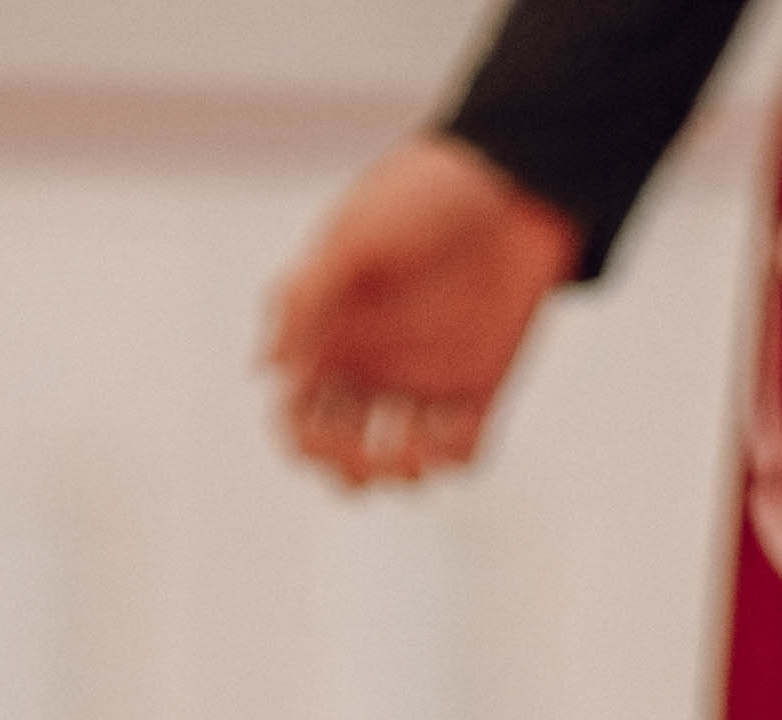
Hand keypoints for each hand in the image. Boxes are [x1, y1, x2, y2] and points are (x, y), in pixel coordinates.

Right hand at [263, 137, 578, 490]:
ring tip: (415, 452)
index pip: (297, 414)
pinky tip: (448, 431)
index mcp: (330, 333)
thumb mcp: (355, 236)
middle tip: (371, 455)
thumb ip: (306, 299)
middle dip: (348, 469)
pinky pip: (459, 449)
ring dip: (398, 475)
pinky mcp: (477, 386)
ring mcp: (423, 379)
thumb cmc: (423, 195)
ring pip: (396, 461)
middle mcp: (371, 364)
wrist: (513, 182)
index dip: (301, 440)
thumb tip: (269, 372)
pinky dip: (449, 458)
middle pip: (340, 450)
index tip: (322, 432)